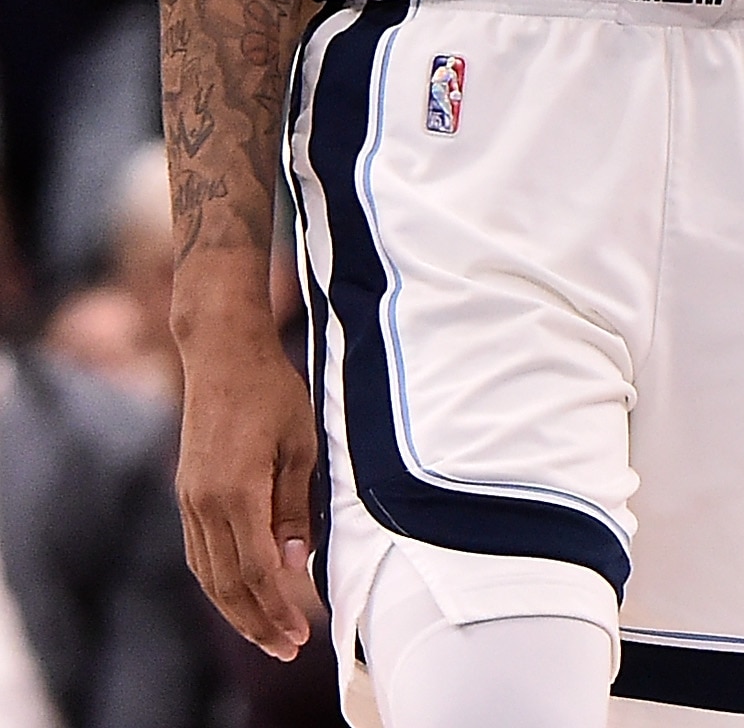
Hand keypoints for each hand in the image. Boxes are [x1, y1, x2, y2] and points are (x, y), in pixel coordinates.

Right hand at [175, 312, 318, 656]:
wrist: (222, 352)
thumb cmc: (271, 389)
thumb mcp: (299, 444)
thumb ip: (293, 507)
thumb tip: (293, 564)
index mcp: (237, 493)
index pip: (257, 571)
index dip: (279, 608)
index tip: (300, 634)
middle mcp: (205, 504)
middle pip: (228, 584)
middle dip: (257, 622)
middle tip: (286, 648)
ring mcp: (190, 499)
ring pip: (208, 574)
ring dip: (235, 609)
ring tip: (264, 632)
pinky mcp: (186, 492)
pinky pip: (198, 553)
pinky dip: (218, 581)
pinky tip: (237, 593)